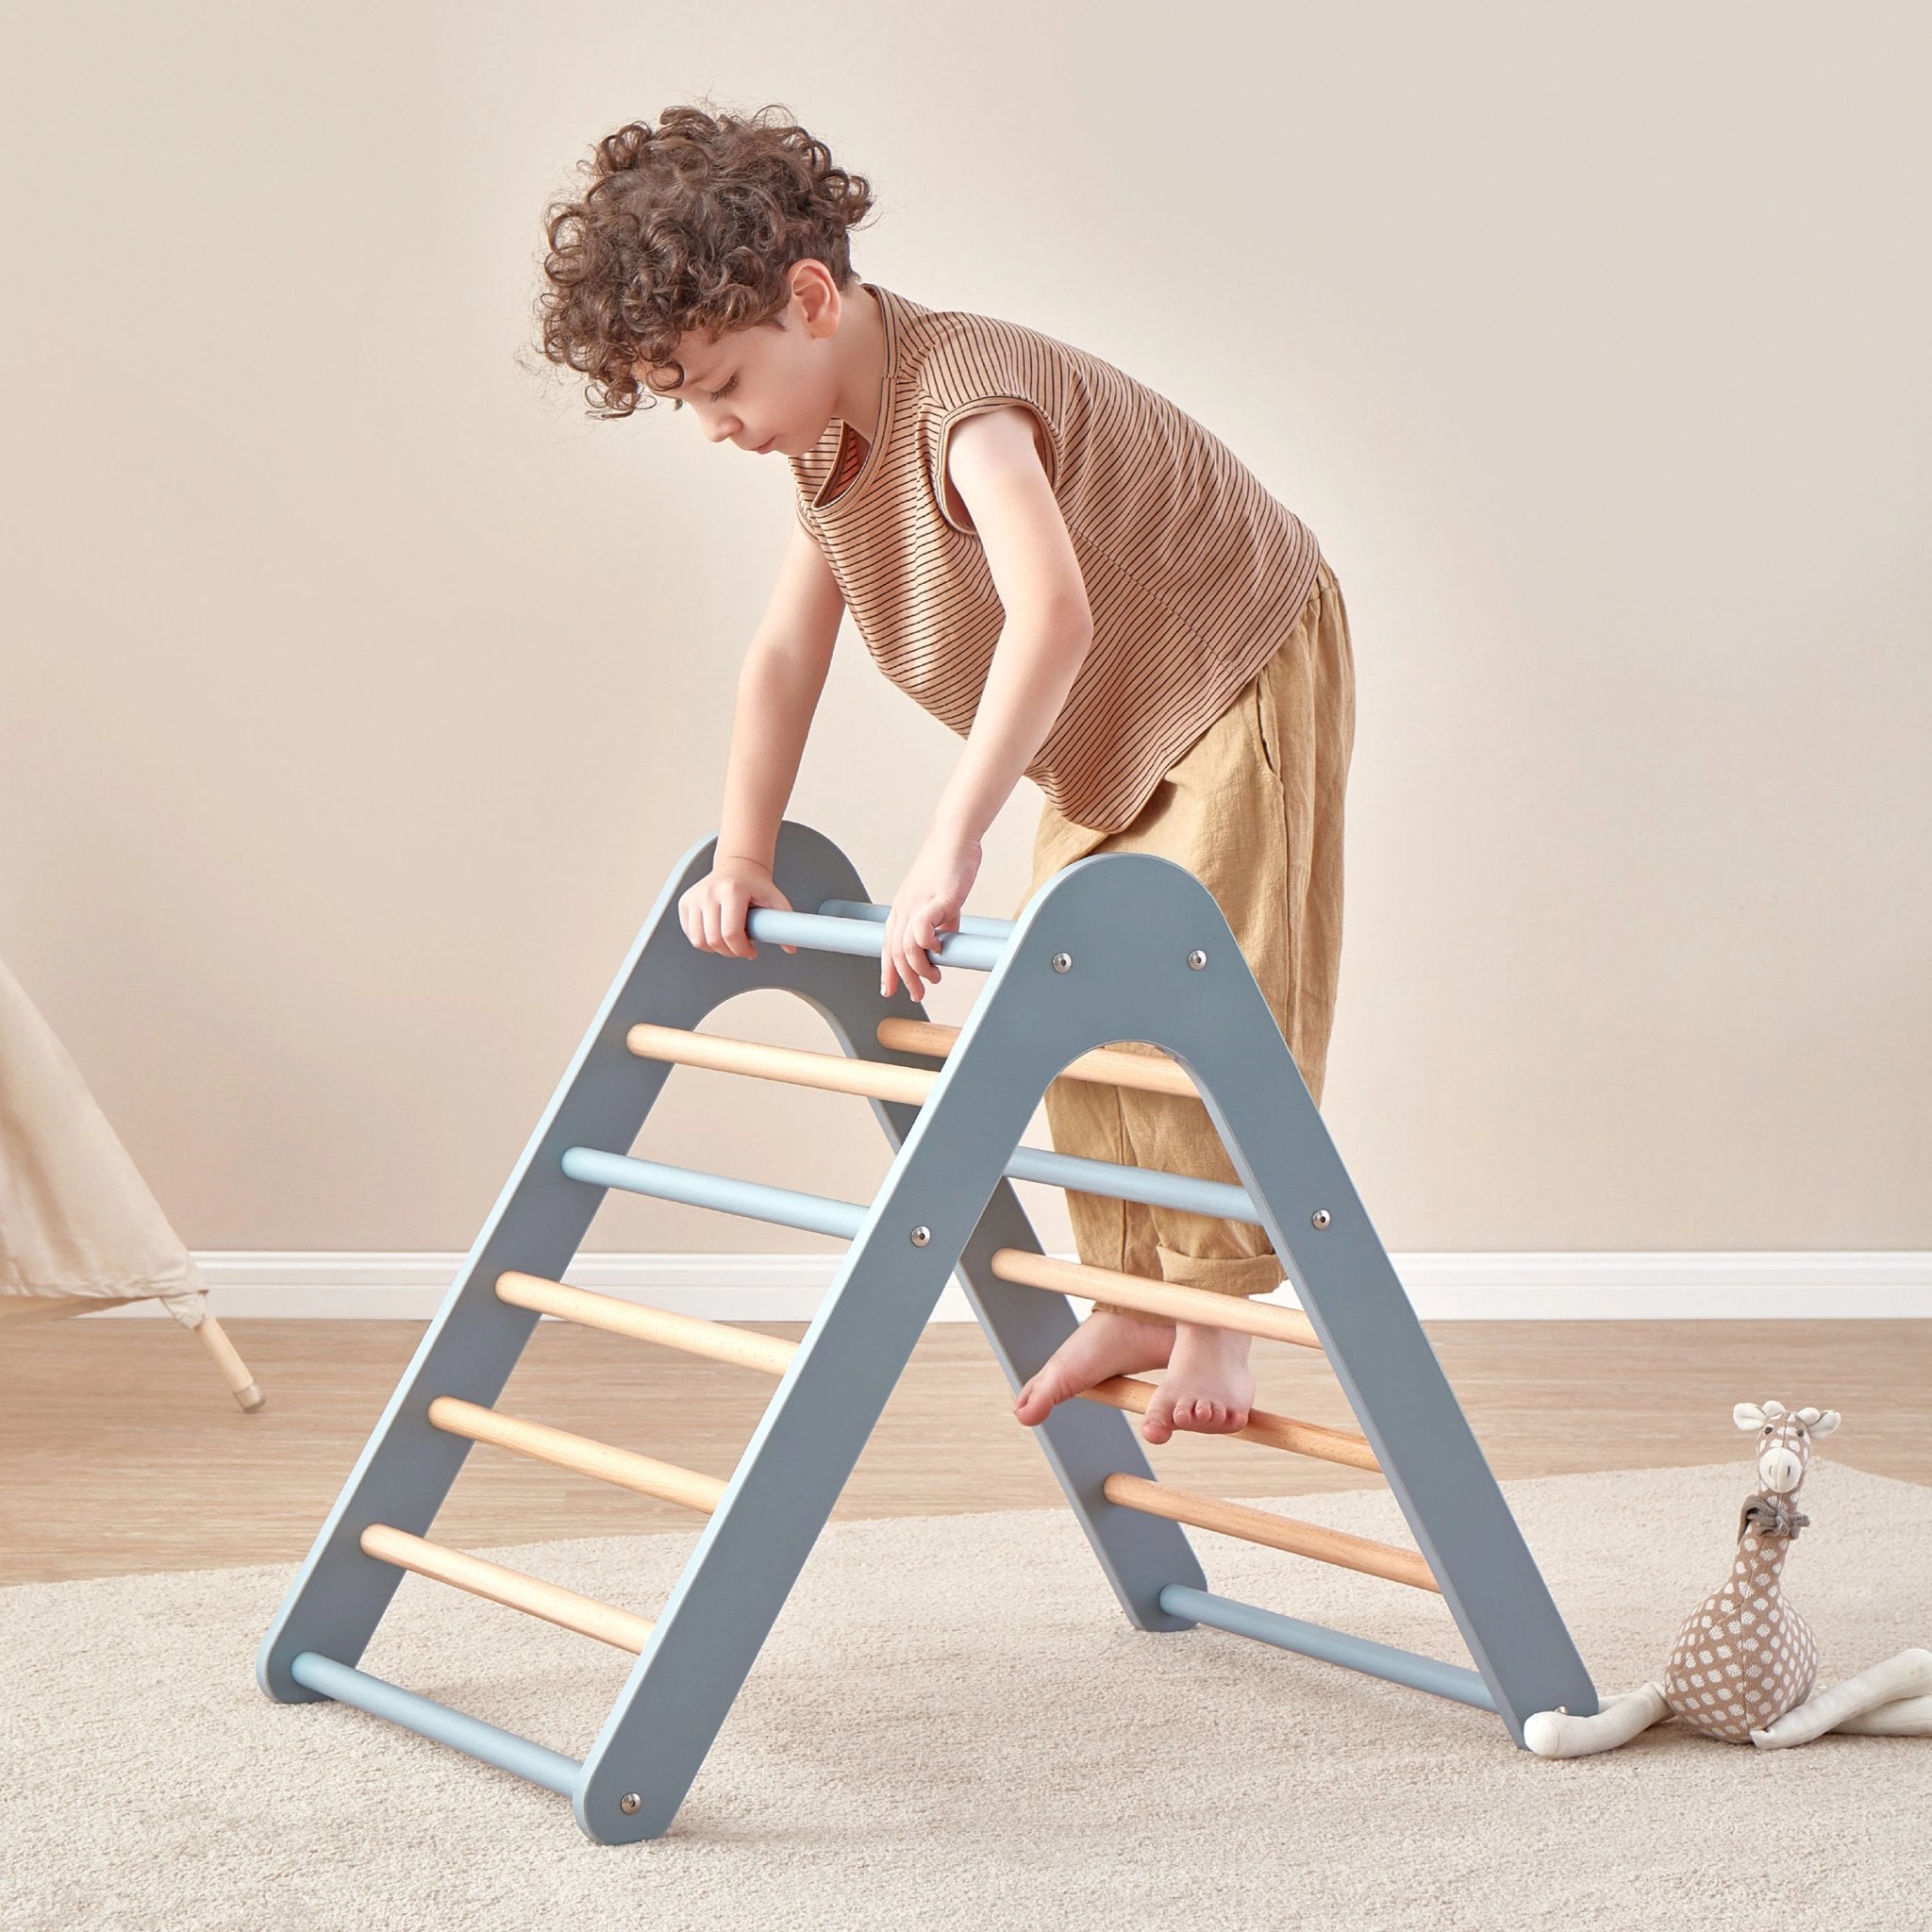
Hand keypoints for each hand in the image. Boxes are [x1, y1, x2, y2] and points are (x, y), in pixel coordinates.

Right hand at [678, 857, 798, 959]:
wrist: (737, 866)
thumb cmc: (755, 885)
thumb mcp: (775, 899)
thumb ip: (785, 922)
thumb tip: (791, 947)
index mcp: (732, 890)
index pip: (731, 933)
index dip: (741, 950)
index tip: (751, 952)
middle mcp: (709, 892)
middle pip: (714, 940)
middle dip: (730, 952)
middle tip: (741, 948)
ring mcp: (694, 897)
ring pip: (699, 941)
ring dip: (715, 949)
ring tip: (729, 941)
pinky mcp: (685, 902)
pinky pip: (690, 934)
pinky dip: (703, 941)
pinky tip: (717, 933)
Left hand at [880, 832, 982, 999]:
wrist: (954, 839)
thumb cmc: (949, 866)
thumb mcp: (942, 901)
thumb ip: (943, 922)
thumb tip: (947, 940)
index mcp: (902, 909)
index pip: (888, 947)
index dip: (888, 971)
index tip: (890, 990)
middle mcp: (904, 909)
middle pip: (896, 952)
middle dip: (905, 979)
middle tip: (918, 994)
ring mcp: (916, 904)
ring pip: (906, 946)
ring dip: (919, 969)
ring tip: (934, 978)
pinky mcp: (934, 899)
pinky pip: (921, 929)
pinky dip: (928, 945)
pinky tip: (940, 950)